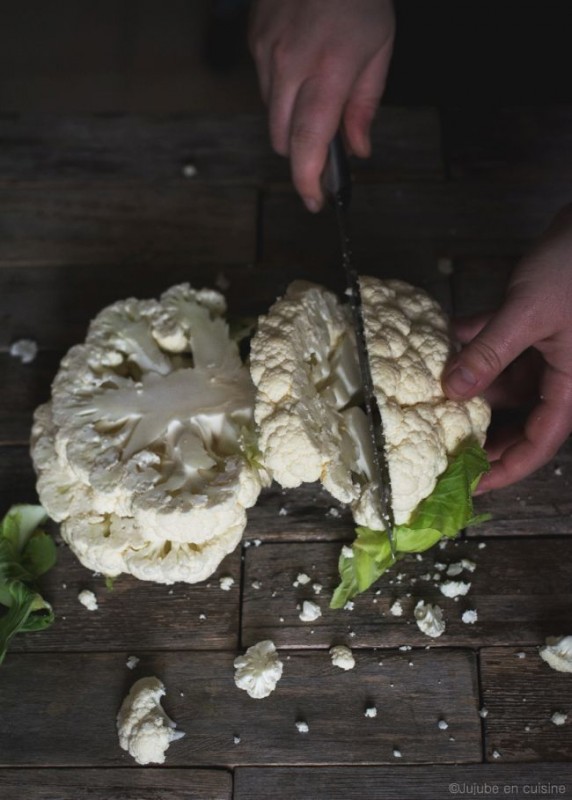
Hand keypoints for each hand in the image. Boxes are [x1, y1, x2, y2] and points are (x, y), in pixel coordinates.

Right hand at [249, 0, 394, 210]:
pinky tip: (302, 69)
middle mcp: (291, 65)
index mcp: (330, 69)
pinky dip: (282, 94)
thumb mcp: (379, 50)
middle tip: (324, 150)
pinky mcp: (254, 43)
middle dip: (302, 155)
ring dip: (292, 123)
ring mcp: (267, 53)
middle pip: (284, 140)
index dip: (308, 181)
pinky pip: (264, 87)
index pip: (308, 142)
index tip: (316, 201)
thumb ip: (365, 106)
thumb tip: (358, 150)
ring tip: (316, 95)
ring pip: (271, 116)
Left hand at [443, 204, 571, 491]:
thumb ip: (488, 353)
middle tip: (441, 447)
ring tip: (429, 396)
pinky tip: (442, 343)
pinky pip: (496, 347)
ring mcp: (544, 351)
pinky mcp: (530, 327)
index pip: (538, 443)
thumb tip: (450, 392)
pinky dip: (472, 346)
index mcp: (570, 386)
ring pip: (501, 383)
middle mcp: (558, 375)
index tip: (471, 485)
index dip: (506, 469)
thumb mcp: (527, 314)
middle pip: (517, 419)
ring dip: (468, 384)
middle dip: (480, 432)